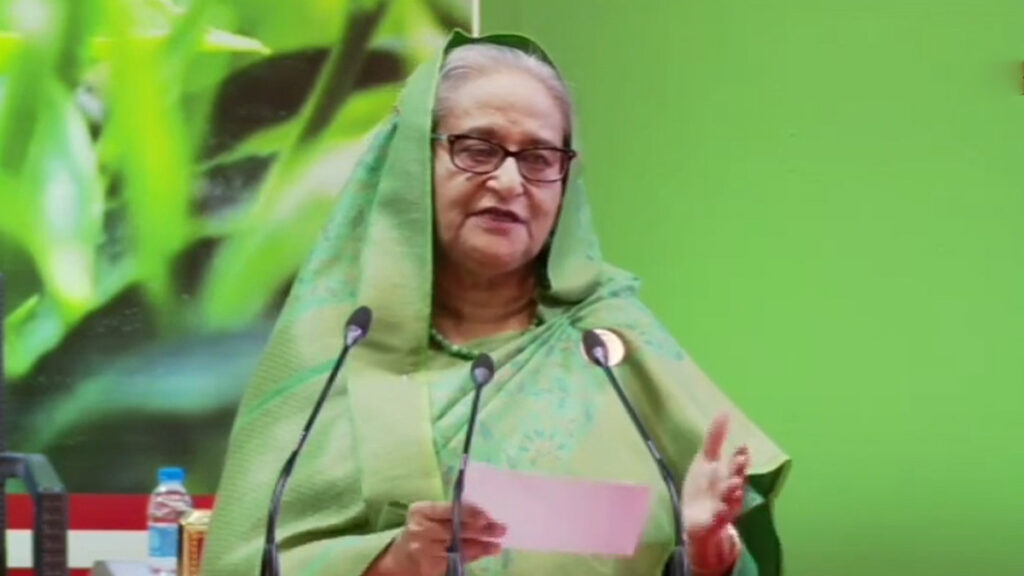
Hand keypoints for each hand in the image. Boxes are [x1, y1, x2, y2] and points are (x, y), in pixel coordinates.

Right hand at [368, 501, 504, 575]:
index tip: (486, 517)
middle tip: (501, 529)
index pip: (447, 509)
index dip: (468, 513)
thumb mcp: (431, 518)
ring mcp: (424, 549)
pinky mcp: (429, 567)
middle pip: (455, 528)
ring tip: (497, 544)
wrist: (399, 558)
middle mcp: (420, 529)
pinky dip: (473, 556)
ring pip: (458, 546)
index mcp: (420, 511)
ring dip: (481, 545)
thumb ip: (452, 515)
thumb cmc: (421, 532)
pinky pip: (456, 560)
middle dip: (480, 529)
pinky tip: (485, 552)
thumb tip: (485, 516)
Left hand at [680, 413, 747, 572]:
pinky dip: (721, 514)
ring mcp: (723, 506)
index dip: (740, 456)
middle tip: (740, 461)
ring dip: (733, 492)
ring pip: (731, 499)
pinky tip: (720, 509)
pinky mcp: (713, 522)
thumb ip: (715, 438)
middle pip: (736, 479)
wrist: (694, 519)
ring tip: (735, 484)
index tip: (743, 447)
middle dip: (739, 471)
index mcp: (727, 473)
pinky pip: (719, 518)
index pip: (736, 463)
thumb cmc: (703, 486)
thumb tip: (725, 412)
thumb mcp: (706, 459)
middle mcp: (728, 489)